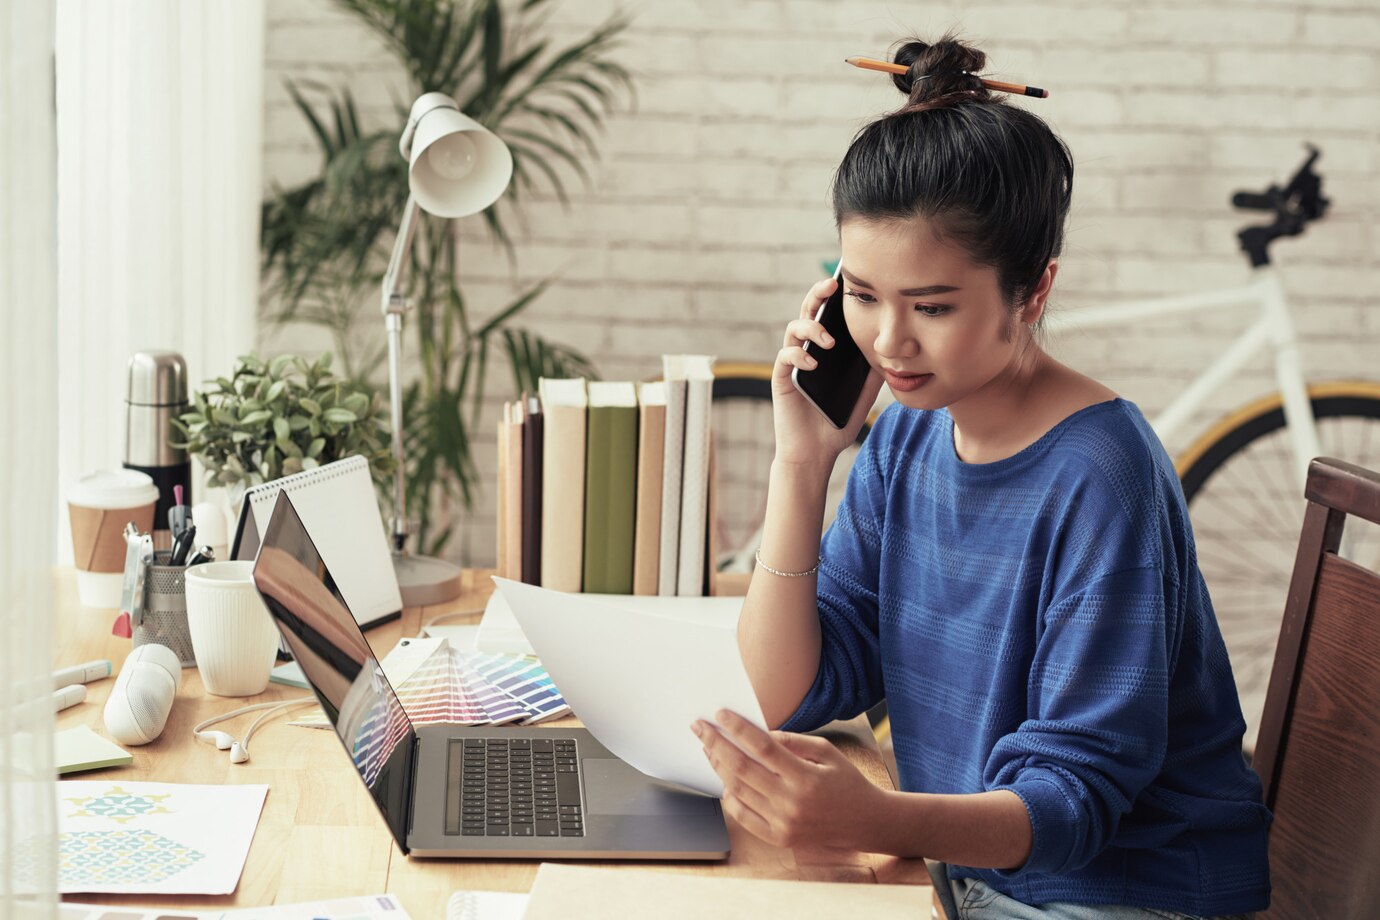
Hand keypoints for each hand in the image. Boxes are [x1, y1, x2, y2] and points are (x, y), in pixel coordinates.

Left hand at [692, 708, 888, 851]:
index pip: (762, 748)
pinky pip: (744, 816)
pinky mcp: (779, 838)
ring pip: (738, 791)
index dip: (738, 729)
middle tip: (700, 728)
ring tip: (709, 750)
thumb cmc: (846, 781)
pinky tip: (725, 781)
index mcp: (806, 777)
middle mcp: (792, 802)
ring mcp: (783, 823)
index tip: (720, 714)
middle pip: (742, 769)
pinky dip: (730, 797)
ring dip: (719, 768)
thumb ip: (793, 741)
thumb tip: (758, 733)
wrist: (865, 822)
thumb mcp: (827, 752)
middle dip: (716, 744)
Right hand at [772, 277, 883, 467]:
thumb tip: (893, 347)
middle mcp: (806, 349)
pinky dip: (798, 355)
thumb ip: (873, 368)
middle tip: (832, 286)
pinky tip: (813, 361)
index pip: (828, 314)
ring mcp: (792, 363)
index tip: (848, 280)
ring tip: (829, 340)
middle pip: (808, 312)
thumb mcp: (864, 391)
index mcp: (824, 349)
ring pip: (793, 329)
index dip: (834, 296)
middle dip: (818, 295)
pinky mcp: (781, 379)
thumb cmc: (837, 420)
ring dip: (811, 328)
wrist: (816, 451)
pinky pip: (785, 357)